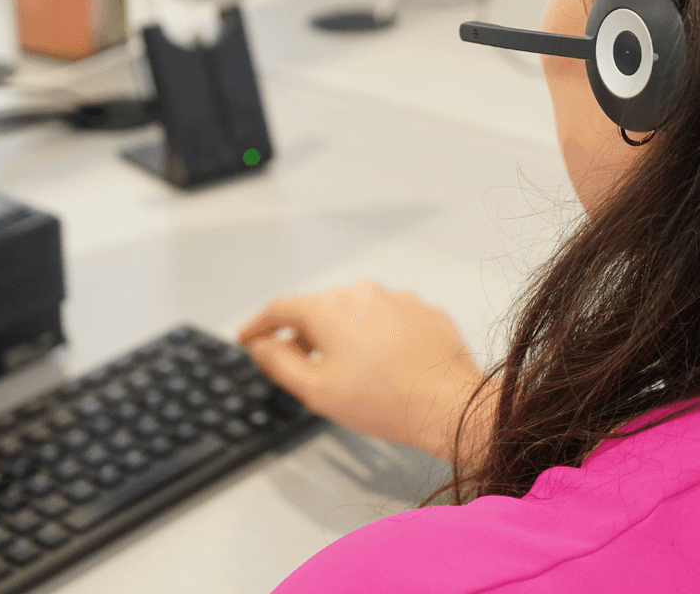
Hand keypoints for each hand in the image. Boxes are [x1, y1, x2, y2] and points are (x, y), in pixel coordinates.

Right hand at [239, 282, 488, 461]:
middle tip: (293, 361)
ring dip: (343, 335)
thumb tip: (261, 344)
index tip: (250, 337)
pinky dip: (377, 338)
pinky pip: (390, 321)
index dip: (259, 324)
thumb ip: (280, 362)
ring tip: (344, 369)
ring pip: (357, 313)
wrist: (449, 406)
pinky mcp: (426, 313)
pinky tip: (381, 366)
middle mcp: (366, 294)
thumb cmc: (385, 401)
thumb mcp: (316, 389)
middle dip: (302, 333)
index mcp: (332, 308)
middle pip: (320, 308)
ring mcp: (400, 300)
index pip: (282, 307)